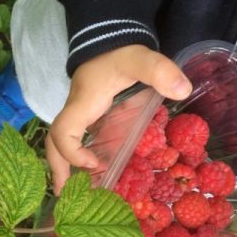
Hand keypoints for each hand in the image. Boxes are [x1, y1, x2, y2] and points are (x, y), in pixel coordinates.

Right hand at [46, 45, 191, 192]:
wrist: (108, 39)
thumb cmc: (119, 53)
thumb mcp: (139, 58)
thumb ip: (159, 70)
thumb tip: (183, 90)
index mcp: (82, 103)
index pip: (62, 132)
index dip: (72, 152)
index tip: (94, 163)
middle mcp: (76, 112)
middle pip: (54, 144)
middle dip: (59, 169)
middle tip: (65, 197)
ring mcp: (81, 116)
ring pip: (61, 145)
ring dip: (66, 169)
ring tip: (74, 196)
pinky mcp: (89, 118)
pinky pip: (76, 142)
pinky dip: (79, 161)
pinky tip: (92, 177)